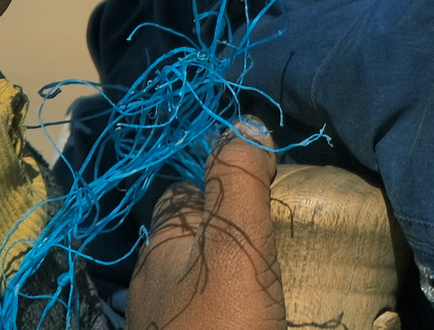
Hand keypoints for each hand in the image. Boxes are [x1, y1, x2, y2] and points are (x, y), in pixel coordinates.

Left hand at [129, 123, 284, 329]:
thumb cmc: (217, 321)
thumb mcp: (233, 240)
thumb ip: (237, 180)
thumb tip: (244, 123)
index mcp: (158, 243)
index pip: (184, 190)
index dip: (222, 180)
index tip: (266, 185)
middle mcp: (152, 280)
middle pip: (195, 237)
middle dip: (229, 230)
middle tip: (281, 236)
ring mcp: (163, 320)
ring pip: (199, 280)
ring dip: (232, 275)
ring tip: (279, 279)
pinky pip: (208, 314)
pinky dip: (231, 308)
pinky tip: (257, 315)